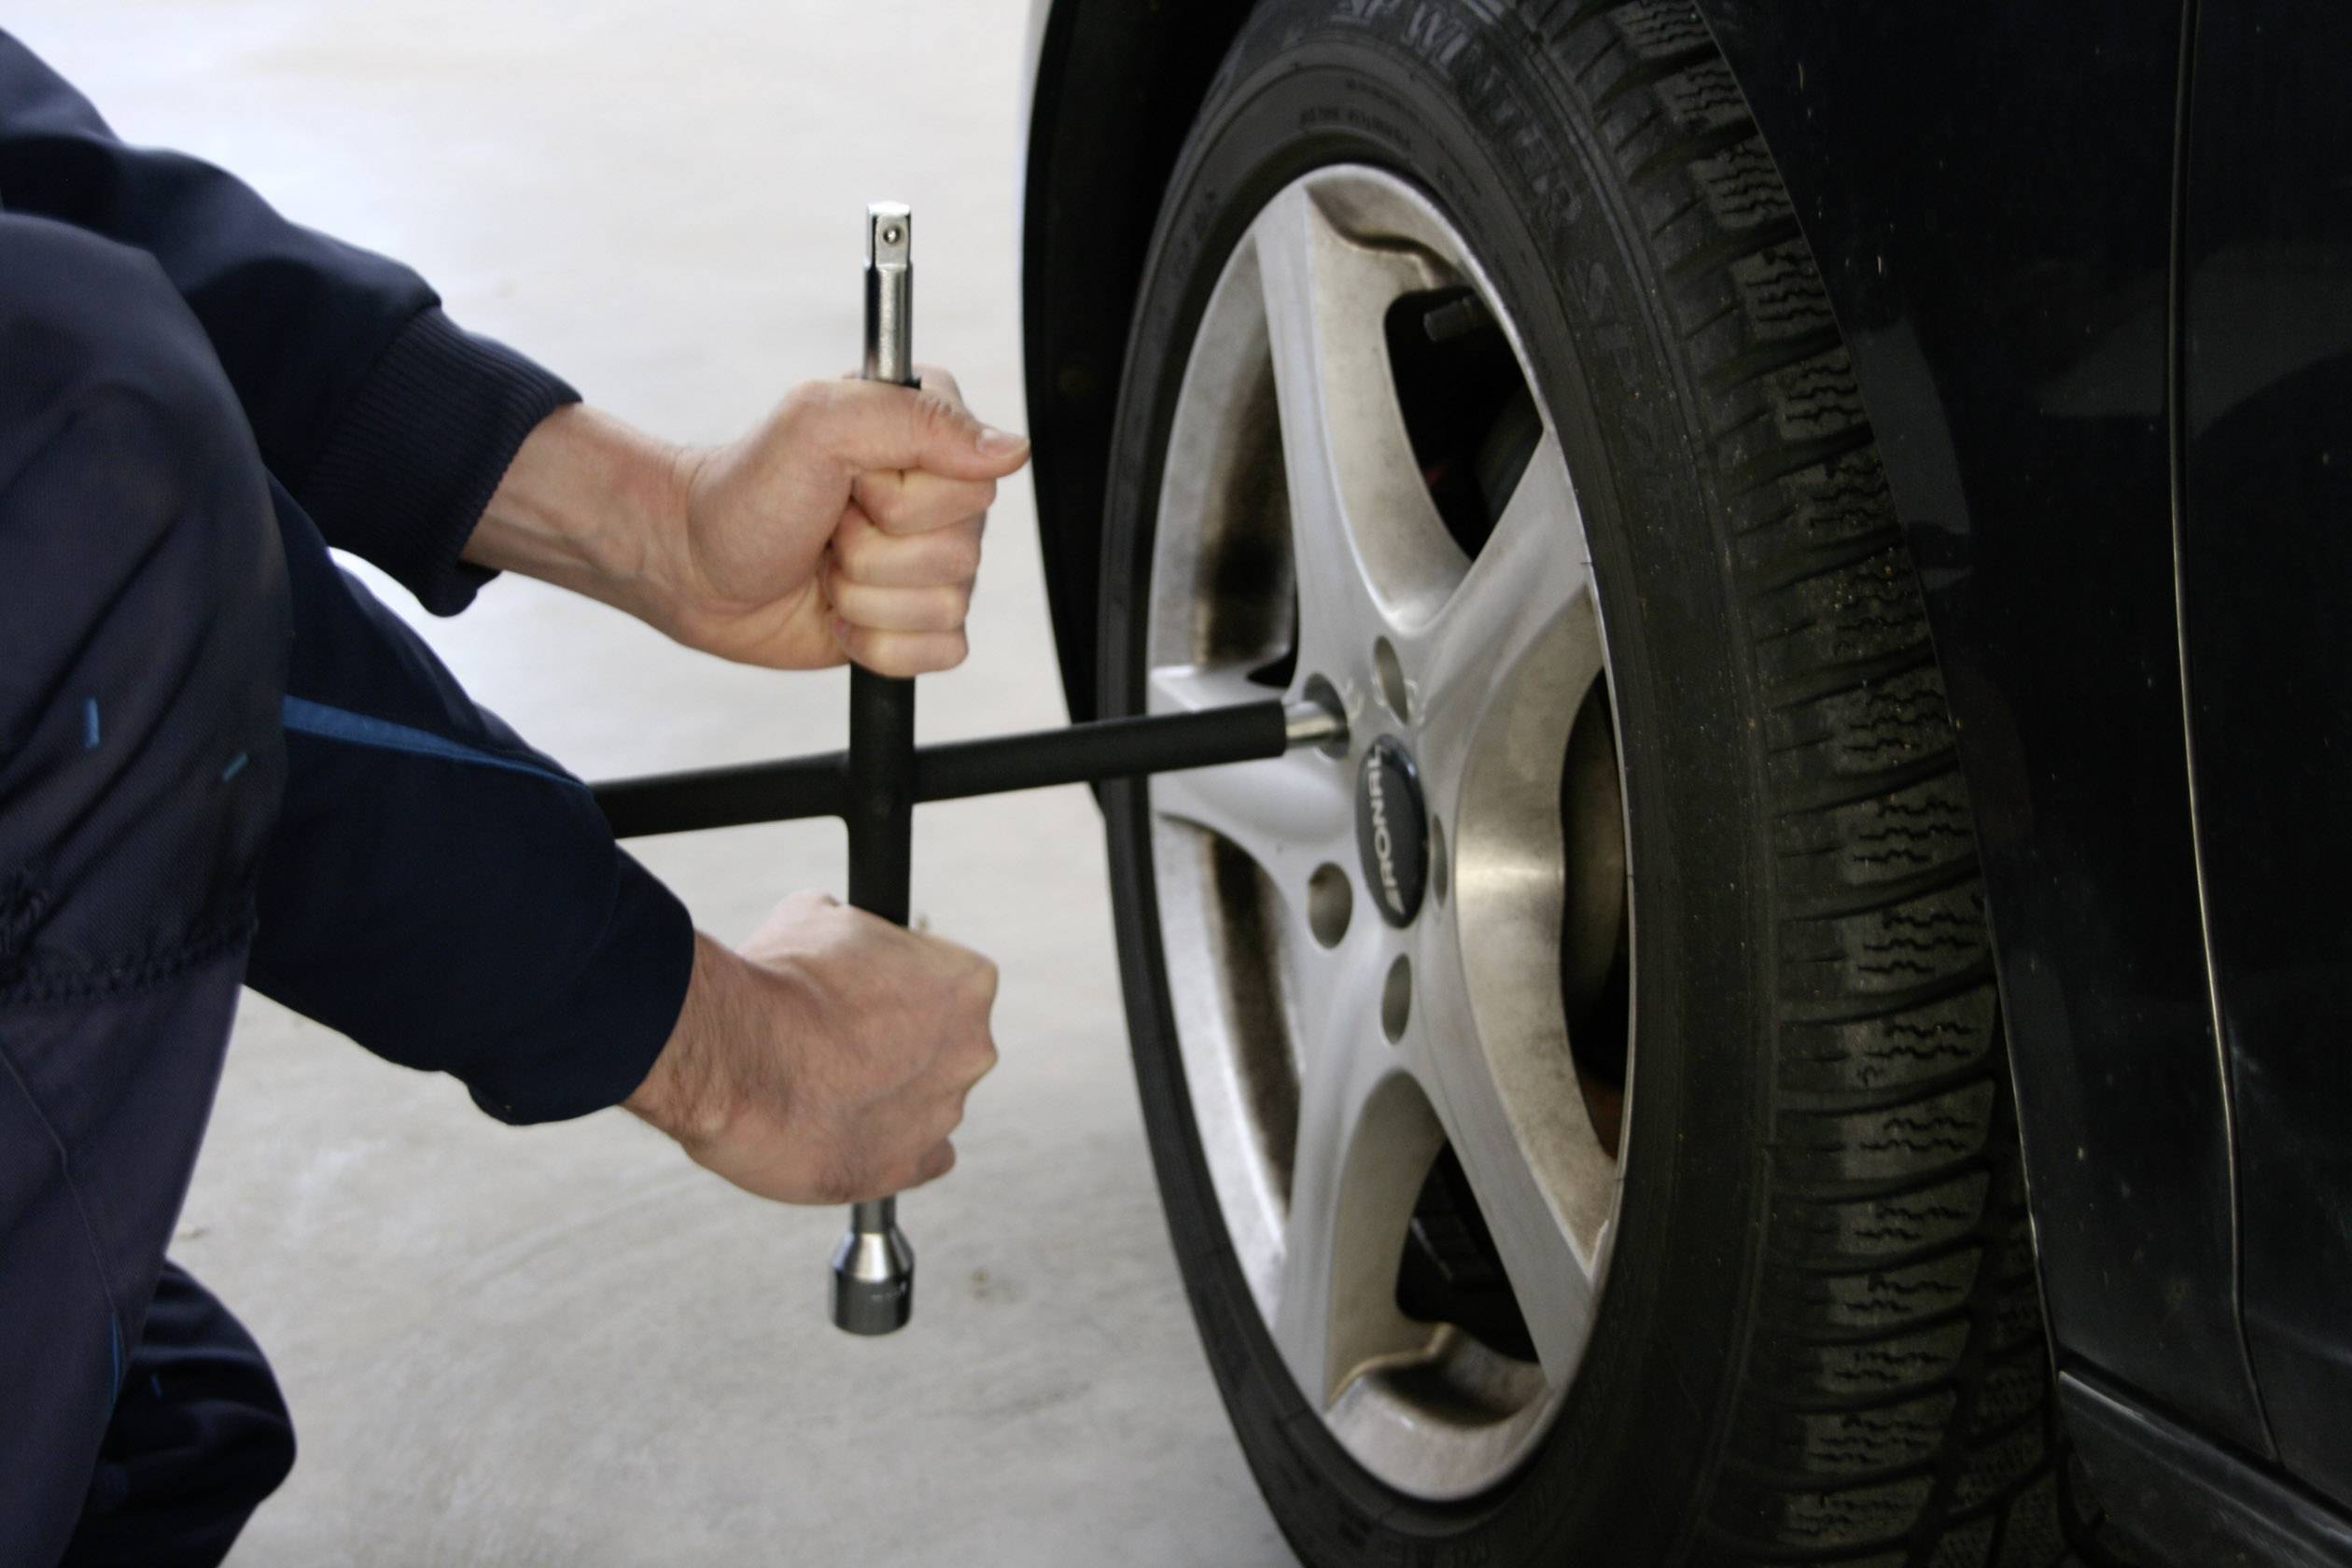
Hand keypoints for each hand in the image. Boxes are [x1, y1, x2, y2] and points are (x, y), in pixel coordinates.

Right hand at [623, 892, 999, 1204]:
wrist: (736, 1057)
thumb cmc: (778, 980)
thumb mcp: (817, 916)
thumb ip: (855, 929)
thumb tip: (840, 928)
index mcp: (968, 982)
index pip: (950, 980)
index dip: (901, 983)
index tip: (864, 992)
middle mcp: (972, 1050)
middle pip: (943, 1045)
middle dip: (898, 1043)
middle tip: (839, 1041)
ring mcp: (944, 1113)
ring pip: (925, 1101)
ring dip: (885, 1096)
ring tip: (820, 1086)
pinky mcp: (908, 1168)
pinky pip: (915, 1159)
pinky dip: (883, 1148)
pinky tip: (841, 1130)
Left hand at [662, 368, 1027, 672]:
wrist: (694, 568)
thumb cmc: (745, 491)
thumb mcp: (818, 424)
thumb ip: (915, 420)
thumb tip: (1011, 449)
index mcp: (929, 431)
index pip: (975, 482)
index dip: (902, 497)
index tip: (849, 482)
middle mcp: (942, 495)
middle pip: (964, 551)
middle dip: (874, 552)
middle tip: (829, 527)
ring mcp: (932, 562)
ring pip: (950, 606)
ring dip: (865, 597)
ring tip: (826, 564)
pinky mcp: (918, 622)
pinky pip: (941, 651)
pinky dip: (877, 643)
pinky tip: (839, 611)